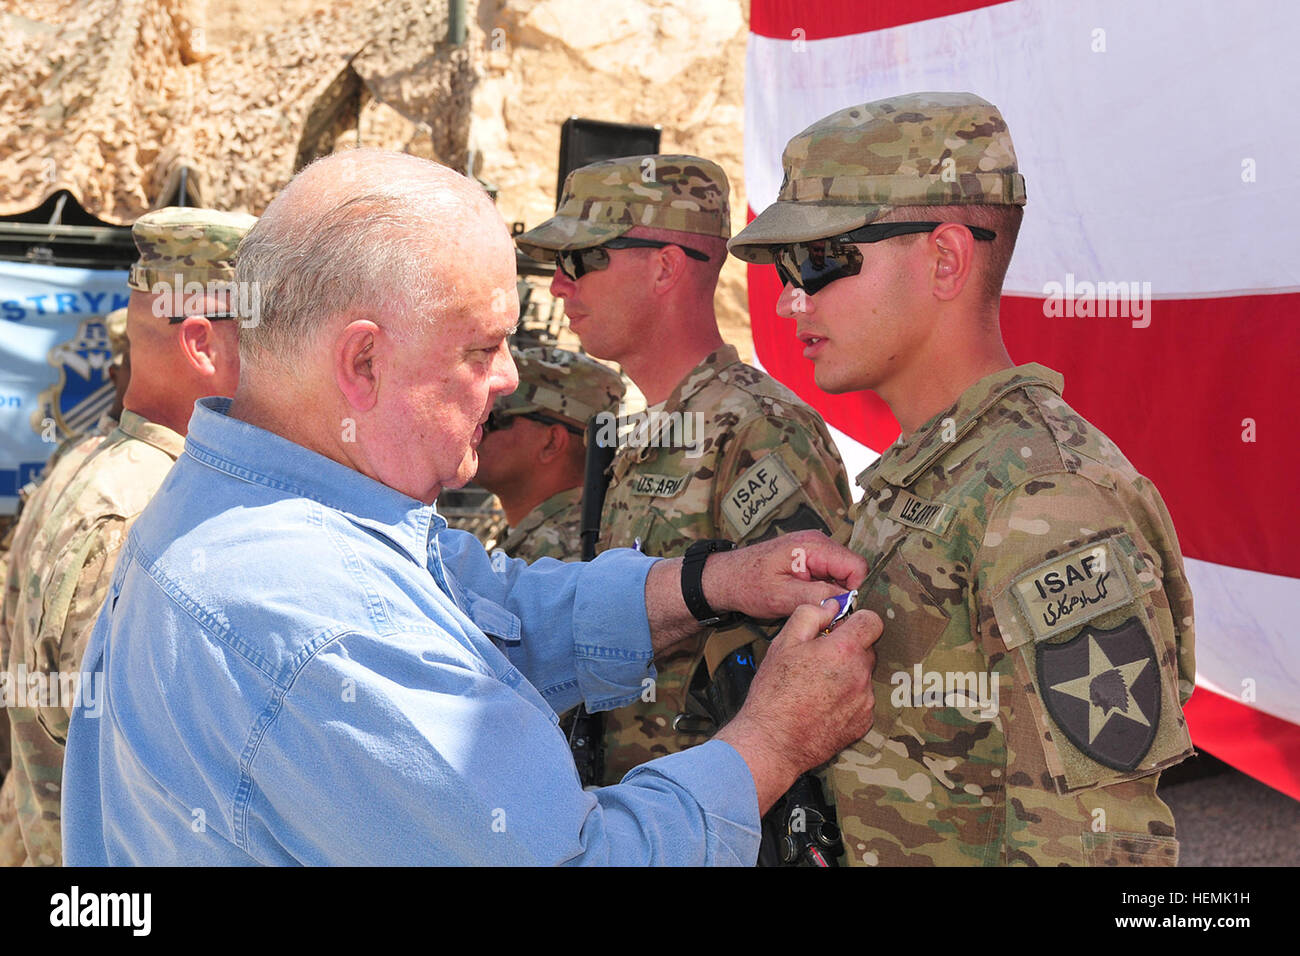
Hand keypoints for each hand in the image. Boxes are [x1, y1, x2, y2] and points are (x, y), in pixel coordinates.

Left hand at [703, 530, 867, 621]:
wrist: (727, 578)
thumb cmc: (748, 585)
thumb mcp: (782, 596)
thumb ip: (816, 596)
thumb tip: (847, 602)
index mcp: (813, 546)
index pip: (857, 566)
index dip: (854, 591)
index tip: (839, 609)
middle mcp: (818, 542)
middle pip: (852, 570)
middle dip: (844, 593)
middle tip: (823, 612)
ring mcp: (815, 548)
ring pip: (843, 574)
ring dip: (833, 593)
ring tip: (810, 604)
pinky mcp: (810, 558)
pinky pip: (830, 575)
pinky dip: (825, 590)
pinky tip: (807, 598)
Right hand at [714, 599, 881, 813]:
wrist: (772, 742)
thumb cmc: (774, 692)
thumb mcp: (783, 643)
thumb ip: (810, 615)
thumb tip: (830, 607)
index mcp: (844, 650)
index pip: (873, 621)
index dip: (857, 620)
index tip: (841, 628)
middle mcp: (861, 675)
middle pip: (867, 650)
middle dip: (848, 649)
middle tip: (818, 660)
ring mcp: (865, 701)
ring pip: (863, 676)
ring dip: (847, 676)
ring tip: (815, 688)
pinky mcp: (863, 723)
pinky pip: (861, 701)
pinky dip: (847, 699)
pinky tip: (821, 705)